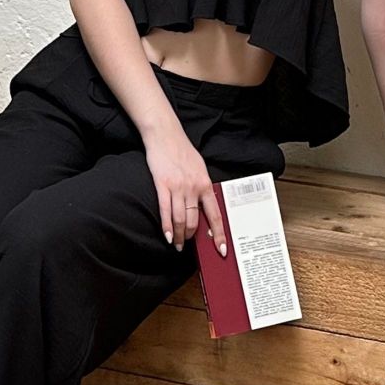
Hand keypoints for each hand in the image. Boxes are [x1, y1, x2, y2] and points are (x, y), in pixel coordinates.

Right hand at [143, 127, 225, 254]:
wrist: (165, 135)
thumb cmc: (182, 152)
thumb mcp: (200, 169)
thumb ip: (202, 188)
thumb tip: (203, 208)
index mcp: (205, 184)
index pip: (215, 215)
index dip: (219, 234)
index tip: (221, 249)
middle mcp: (193, 187)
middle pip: (194, 221)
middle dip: (191, 237)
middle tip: (188, 246)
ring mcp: (178, 187)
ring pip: (180, 219)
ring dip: (179, 236)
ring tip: (177, 244)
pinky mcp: (162, 185)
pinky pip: (165, 211)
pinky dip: (166, 226)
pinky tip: (167, 236)